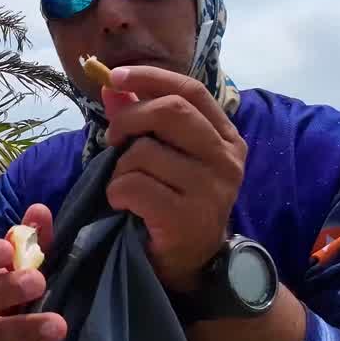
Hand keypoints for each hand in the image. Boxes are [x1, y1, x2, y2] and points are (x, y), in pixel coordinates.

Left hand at [102, 65, 246, 292]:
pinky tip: (123, 204)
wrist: (193, 263)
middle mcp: (227, 159)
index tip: (116, 77)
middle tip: (112, 138)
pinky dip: (117, 192)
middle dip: (129, 119)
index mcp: (226, 137)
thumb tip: (112, 87)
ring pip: (144, 152)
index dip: (150, 77)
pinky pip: (134, 186)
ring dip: (119, 167)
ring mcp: (211, 189)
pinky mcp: (187, 217)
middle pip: (171, 112)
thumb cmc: (176, 202)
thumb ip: (144, 120)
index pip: (190, 90)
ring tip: (126, 185)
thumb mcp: (166, 156)